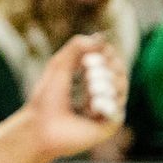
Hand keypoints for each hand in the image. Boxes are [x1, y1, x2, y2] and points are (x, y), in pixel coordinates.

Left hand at [23, 35, 127, 161]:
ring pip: (121, 88)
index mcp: (92, 79)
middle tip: (88, 69)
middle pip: (120, 72)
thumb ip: (78, 47)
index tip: (88, 58)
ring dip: (105, 83)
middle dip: (106, 68)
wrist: (41, 125)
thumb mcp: (60, 65)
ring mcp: (108, 109)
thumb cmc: (47, 98)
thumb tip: (102, 37)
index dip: (106, 55)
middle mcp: (103, 93)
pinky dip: (105, 103)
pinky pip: (118, 107)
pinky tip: (92, 105)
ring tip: (89, 86)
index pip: (111, 61)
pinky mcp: (110, 124)